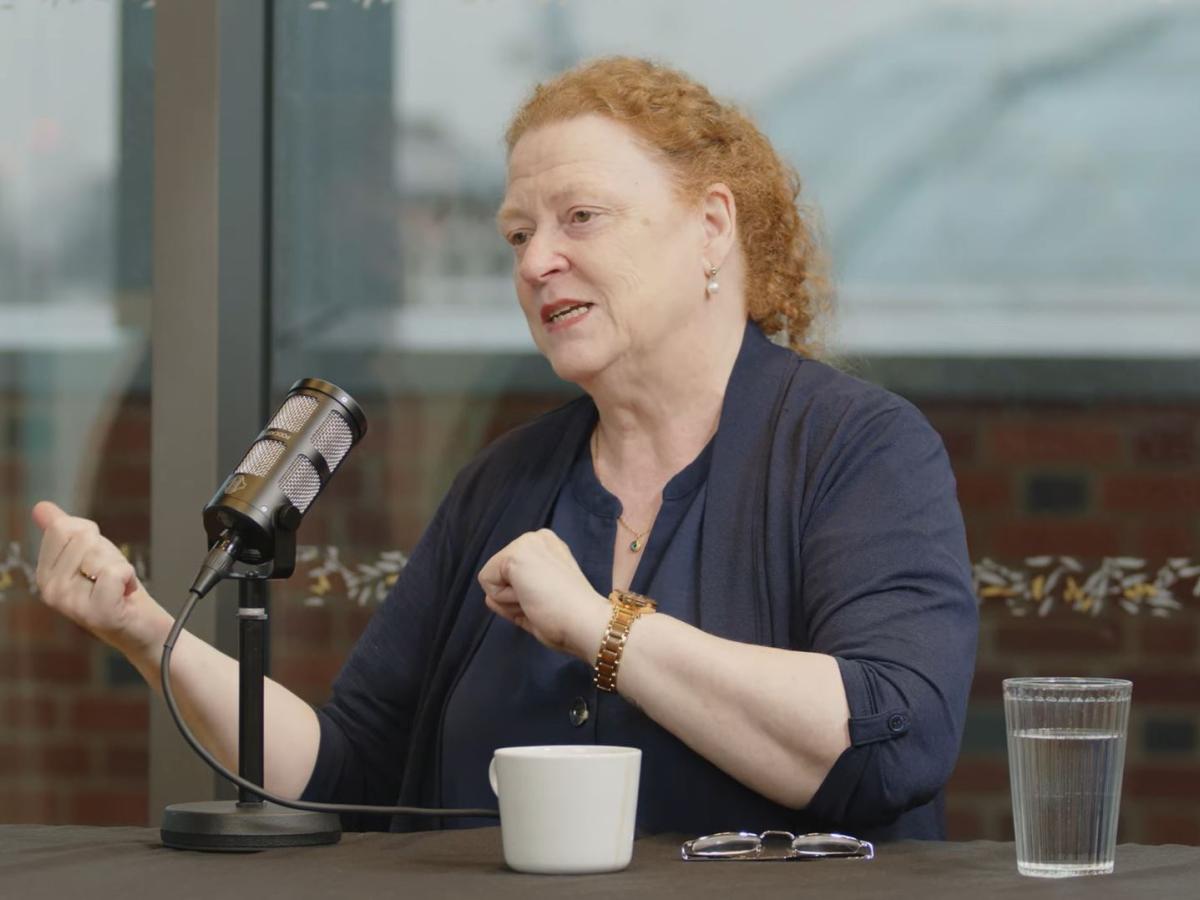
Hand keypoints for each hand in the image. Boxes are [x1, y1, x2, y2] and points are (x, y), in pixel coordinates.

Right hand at [31, 501, 167, 656]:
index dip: (91, 536)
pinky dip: (130, 577)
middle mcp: (50, 590)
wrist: (142, 627)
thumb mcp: (90, 553)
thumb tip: (41, 507)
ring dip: (120, 565)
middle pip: (82, 537)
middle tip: (111, 577)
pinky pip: (115, 572)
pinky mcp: (96, 612)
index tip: (98, 559)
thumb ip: (65, 530)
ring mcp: (70, 603)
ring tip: (118, 587)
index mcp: (45, 573)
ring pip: (99, 553)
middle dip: (107, 551)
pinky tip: (126, 595)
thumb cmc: (117, 590)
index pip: (62, 527)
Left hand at [478, 529, 609, 660]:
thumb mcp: (541, 599)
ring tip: (539, 602)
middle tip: (544, 603)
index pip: (512, 574)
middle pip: (500, 575)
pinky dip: (504, 601)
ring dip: (510, 601)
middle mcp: (536, 538)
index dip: (523, 596)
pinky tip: (530, 599)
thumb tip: (488, 597)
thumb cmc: (570, 618)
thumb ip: (516, 595)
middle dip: (515, 597)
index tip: (548, 600)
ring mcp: (525, 543)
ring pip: (492, 581)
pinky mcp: (514, 555)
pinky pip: (487, 584)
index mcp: (547, 547)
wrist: (585, 622)